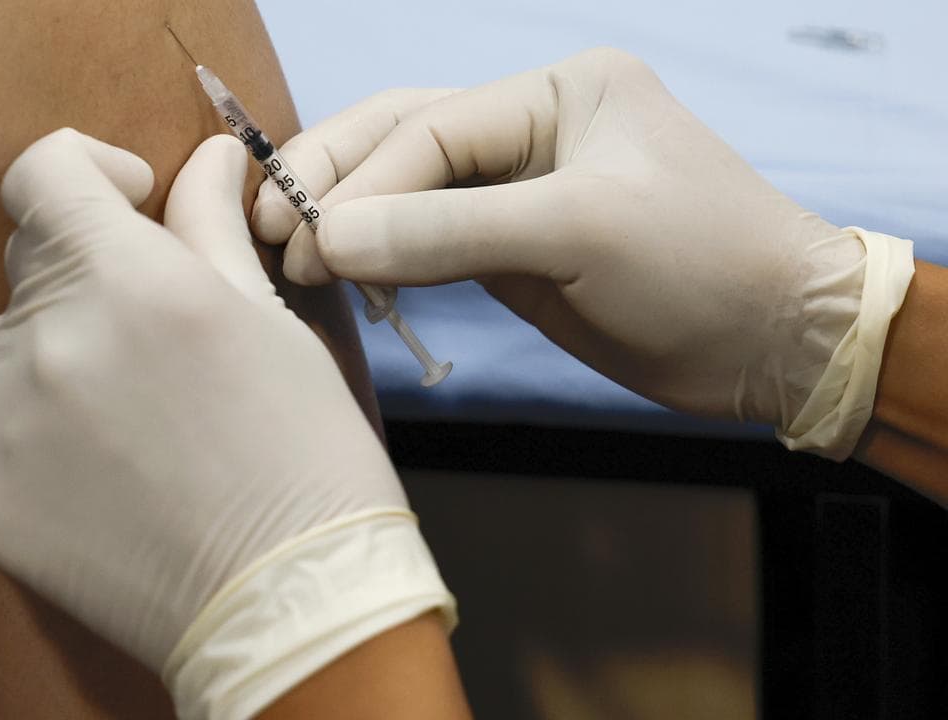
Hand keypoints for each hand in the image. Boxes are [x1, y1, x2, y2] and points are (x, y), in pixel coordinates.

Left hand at [0, 129, 452, 718]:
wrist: (281, 596)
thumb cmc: (301, 456)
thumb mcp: (267, 324)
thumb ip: (210, 230)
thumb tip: (207, 157)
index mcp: (131, 279)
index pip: (44, 172)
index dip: (84, 171)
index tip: (123, 202)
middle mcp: (49, 335)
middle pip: (30, 264)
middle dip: (85, 281)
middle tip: (150, 347)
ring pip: (1, 347)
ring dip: (49, 361)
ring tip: (122, 428)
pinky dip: (3, 425)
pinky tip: (71, 465)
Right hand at [252, 48, 913, 458]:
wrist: (774, 341)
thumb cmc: (698, 265)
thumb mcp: (575, 234)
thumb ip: (449, 232)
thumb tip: (328, 238)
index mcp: (556, 93)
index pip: (429, 129)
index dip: (360, 182)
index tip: (305, 237)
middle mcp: (532, 130)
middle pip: (405, 142)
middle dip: (335, 183)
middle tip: (267, 230)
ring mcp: (522, 191)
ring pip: (410, 192)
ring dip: (351, 221)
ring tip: (287, 255)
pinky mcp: (518, 250)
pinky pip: (433, 242)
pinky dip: (385, 257)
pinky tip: (343, 272)